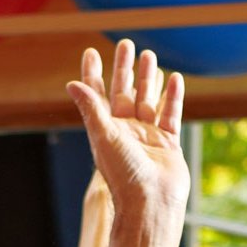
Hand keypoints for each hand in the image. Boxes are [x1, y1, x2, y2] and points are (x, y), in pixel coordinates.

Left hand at [67, 40, 188, 222]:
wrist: (151, 202)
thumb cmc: (124, 174)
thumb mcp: (104, 136)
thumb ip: (92, 108)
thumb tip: (72, 83)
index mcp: (106, 130)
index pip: (97, 96)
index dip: (93, 74)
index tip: (92, 52)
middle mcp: (125, 132)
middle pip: (124, 93)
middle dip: (124, 69)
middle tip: (126, 43)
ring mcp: (148, 137)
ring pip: (148, 100)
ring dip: (148, 78)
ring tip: (149, 55)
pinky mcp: (168, 143)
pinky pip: (170, 114)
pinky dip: (172, 97)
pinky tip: (173, 78)